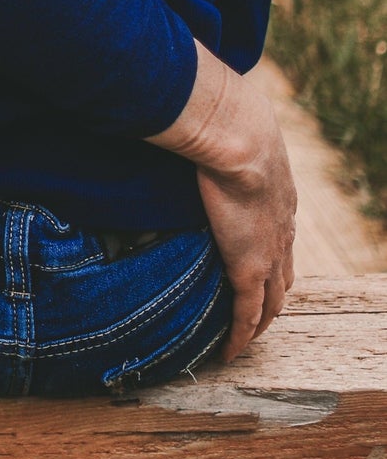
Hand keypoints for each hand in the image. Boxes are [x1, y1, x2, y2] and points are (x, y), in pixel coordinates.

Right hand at [147, 41, 295, 362]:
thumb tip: (178, 106)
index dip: (269, 255)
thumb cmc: (228, 114)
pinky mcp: (247, 267)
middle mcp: (281, 228)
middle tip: (255, 311)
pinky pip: (245, 314)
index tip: (257, 265)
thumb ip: (208, 126)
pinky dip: (239, 336)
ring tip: (242, 335)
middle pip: (282, 274)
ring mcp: (266, 250)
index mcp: (277, 194)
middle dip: (271, 295)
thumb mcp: (228, 122)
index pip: (277, 235)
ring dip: (258, 319)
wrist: (237, 132)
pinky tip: (228, 352)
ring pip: (269, 300)